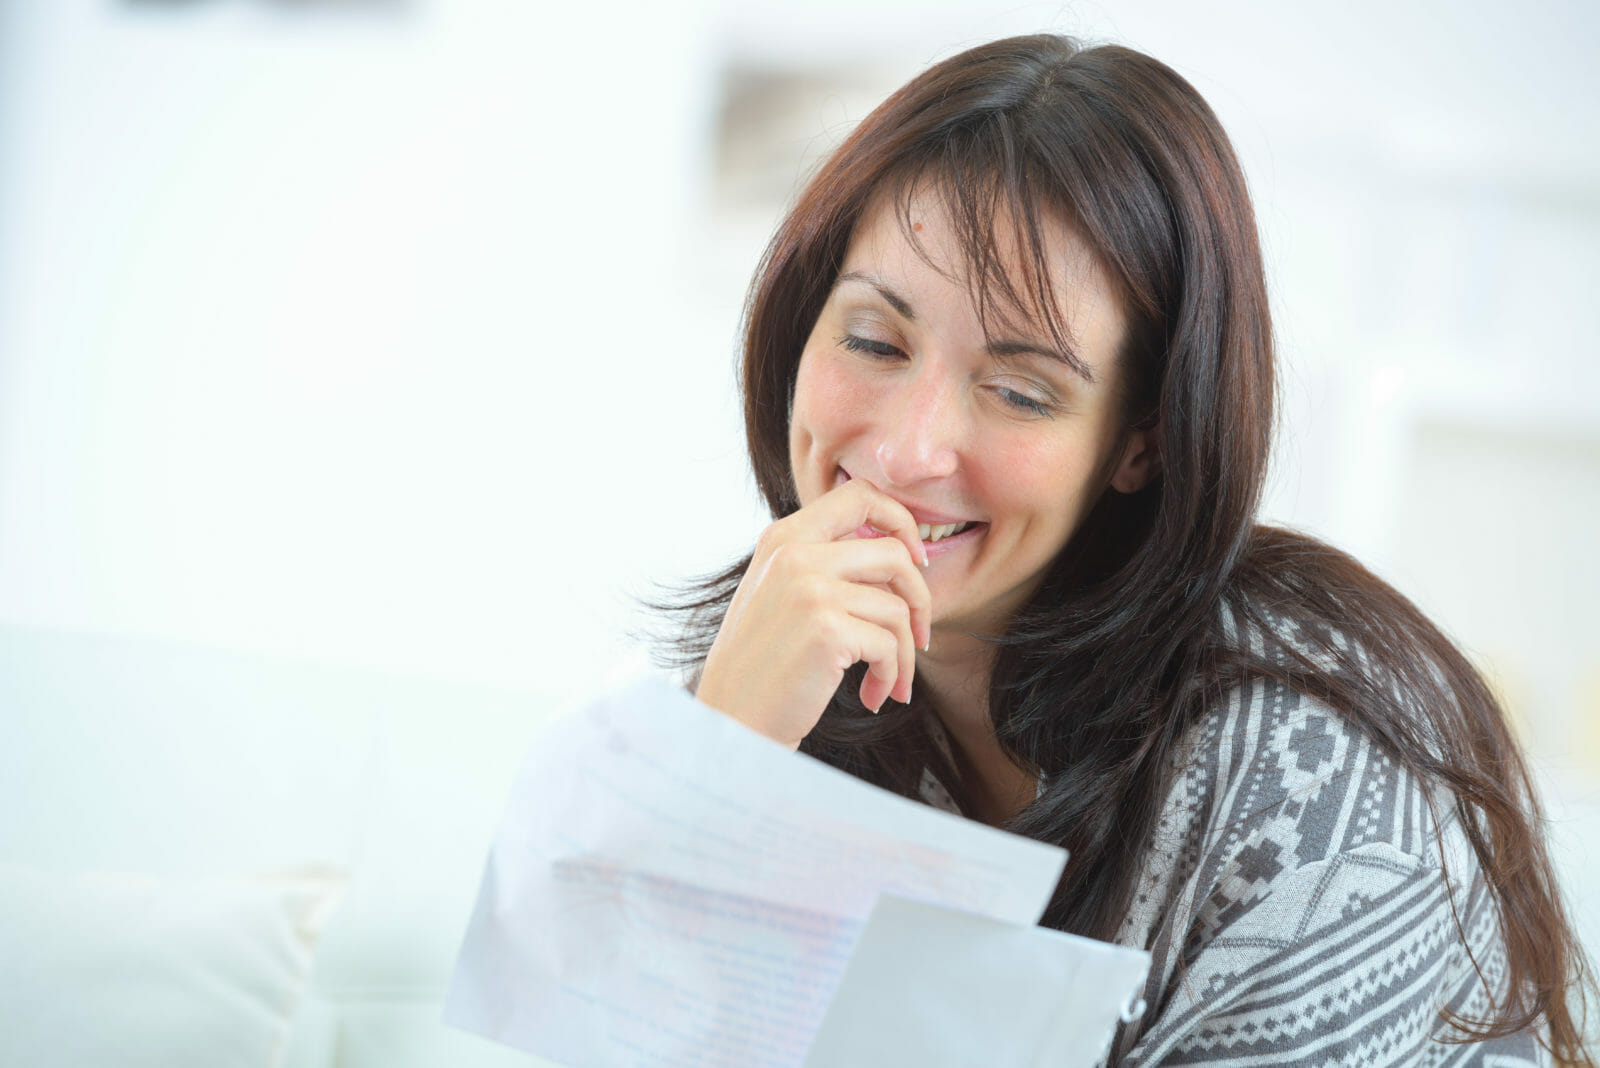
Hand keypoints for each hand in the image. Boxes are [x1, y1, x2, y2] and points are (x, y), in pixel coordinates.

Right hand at [695, 478, 932, 747]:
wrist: (731, 722)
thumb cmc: (762, 667)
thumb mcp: (780, 594)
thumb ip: (824, 565)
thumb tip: (901, 554)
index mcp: (783, 538)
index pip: (860, 495)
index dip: (901, 522)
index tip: (916, 562)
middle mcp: (795, 554)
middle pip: (895, 553)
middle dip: (920, 598)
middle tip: (919, 636)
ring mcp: (810, 589)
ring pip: (897, 607)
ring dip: (905, 653)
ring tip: (889, 681)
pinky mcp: (827, 629)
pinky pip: (890, 645)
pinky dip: (891, 675)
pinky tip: (873, 696)